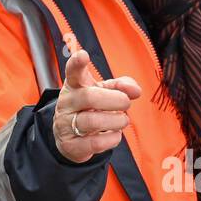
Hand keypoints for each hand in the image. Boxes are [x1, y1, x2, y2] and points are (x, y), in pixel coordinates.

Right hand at [53, 49, 141, 163]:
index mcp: (75, 85)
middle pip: (89, 97)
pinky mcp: (71, 145)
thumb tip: (135, 90)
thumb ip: (122, 86)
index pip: (72, 71)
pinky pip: (94, 143)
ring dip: (115, 121)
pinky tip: (114, 134)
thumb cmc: (91, 109)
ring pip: (91, 121)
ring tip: (123, 120)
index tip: (83, 55)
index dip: (77, 63)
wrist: (71, 137)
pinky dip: (111, 139)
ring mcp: (65, 124)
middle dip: (114, 100)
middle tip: (126, 103)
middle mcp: (67, 103)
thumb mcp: (105, 92)